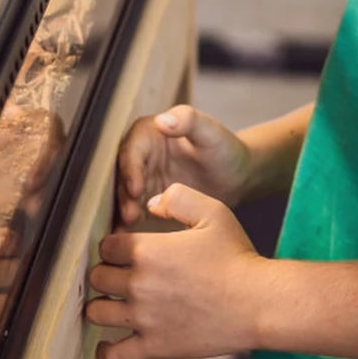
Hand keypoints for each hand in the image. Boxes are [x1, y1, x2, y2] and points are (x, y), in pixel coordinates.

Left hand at [86, 183, 264, 358]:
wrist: (262, 303)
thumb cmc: (238, 258)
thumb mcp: (212, 213)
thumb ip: (177, 198)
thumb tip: (149, 204)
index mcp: (146, 250)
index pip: (105, 247)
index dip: (113, 248)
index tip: (124, 253)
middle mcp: (139, 283)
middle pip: (96, 278)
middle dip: (104, 275)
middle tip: (117, 278)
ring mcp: (145, 317)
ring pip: (96, 313)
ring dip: (100, 308)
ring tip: (110, 306)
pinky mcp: (156, 346)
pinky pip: (114, 354)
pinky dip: (106, 352)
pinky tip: (108, 345)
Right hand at [115, 104, 251, 225]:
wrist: (236, 177)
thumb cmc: (224, 149)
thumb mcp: (210, 132)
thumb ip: (188, 120)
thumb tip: (161, 120)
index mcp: (147, 134)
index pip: (131, 150)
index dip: (130, 170)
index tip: (135, 189)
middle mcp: (138, 156)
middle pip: (121, 175)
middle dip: (123, 195)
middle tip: (130, 215)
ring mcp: (140, 179)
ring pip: (123, 195)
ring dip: (123, 211)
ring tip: (127, 229)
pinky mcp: (145, 199)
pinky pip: (133, 210)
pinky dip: (129, 224)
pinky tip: (129, 238)